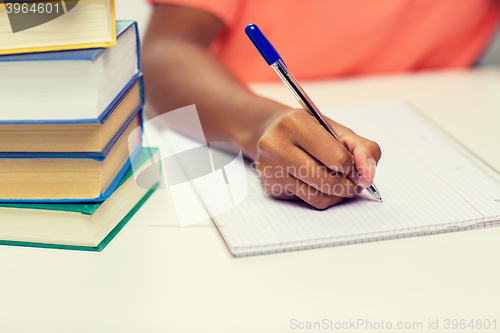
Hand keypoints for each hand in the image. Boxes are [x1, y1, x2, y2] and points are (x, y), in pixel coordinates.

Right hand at [252, 109, 381, 208]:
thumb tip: (368, 175)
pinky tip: (321, 186)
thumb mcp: (337, 130)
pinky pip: (308, 202)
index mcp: (296, 123)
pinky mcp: (270, 186)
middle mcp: (277, 145)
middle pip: (328, 181)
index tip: (351, 163)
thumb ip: (362, 148)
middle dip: (348, 185)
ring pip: (319, 197)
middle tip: (353, 181)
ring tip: (340, 183)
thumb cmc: (309, 130)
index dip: (352, 165)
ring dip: (337, 195)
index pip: (337, 158)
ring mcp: (270, 168)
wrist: (272, 132)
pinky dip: (323, 197)